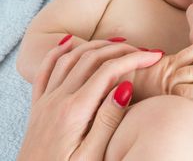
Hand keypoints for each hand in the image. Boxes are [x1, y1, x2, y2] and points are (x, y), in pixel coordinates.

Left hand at [18, 39, 162, 160]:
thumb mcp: (92, 155)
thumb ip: (109, 120)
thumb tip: (125, 87)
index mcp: (75, 110)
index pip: (109, 71)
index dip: (134, 59)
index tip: (154, 55)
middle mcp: (58, 99)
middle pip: (92, 58)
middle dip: (120, 49)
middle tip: (143, 50)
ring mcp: (46, 100)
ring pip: (71, 58)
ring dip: (96, 46)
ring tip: (119, 44)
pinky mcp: (38, 106)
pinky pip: (45, 69)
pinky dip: (58, 51)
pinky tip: (69, 42)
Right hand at [133, 37, 192, 100]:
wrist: (124, 85)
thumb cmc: (140, 72)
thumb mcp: (153, 60)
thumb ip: (167, 56)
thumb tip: (179, 49)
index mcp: (169, 62)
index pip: (188, 53)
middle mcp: (170, 75)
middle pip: (192, 71)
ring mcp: (169, 89)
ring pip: (189, 88)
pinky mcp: (167, 100)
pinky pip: (182, 102)